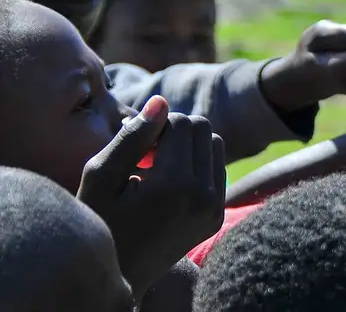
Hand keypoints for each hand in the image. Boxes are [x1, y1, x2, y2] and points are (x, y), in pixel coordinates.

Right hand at [77, 96, 225, 298]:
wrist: (118, 275)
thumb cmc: (98, 221)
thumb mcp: (101, 176)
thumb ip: (132, 136)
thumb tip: (162, 100)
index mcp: (175, 185)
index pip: (182, 122)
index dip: (154, 126)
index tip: (135, 150)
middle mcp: (204, 196)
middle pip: (202, 128)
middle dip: (174, 132)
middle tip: (145, 156)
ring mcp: (215, 208)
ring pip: (214, 144)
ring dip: (188, 146)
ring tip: (157, 169)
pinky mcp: (217, 215)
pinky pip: (217, 168)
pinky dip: (196, 165)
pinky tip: (168, 184)